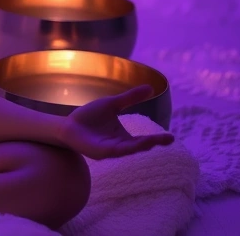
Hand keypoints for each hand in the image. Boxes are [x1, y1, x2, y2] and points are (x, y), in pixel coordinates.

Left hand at [60, 85, 174, 159]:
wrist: (67, 124)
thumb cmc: (89, 116)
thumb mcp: (112, 104)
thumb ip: (130, 98)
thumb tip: (151, 87)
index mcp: (124, 137)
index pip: (144, 139)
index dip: (158, 139)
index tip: (172, 137)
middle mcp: (120, 146)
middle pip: (140, 146)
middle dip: (153, 143)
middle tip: (168, 139)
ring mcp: (110, 150)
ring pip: (128, 150)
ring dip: (140, 146)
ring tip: (152, 141)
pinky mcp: (99, 152)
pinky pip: (114, 151)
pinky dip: (124, 149)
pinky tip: (132, 146)